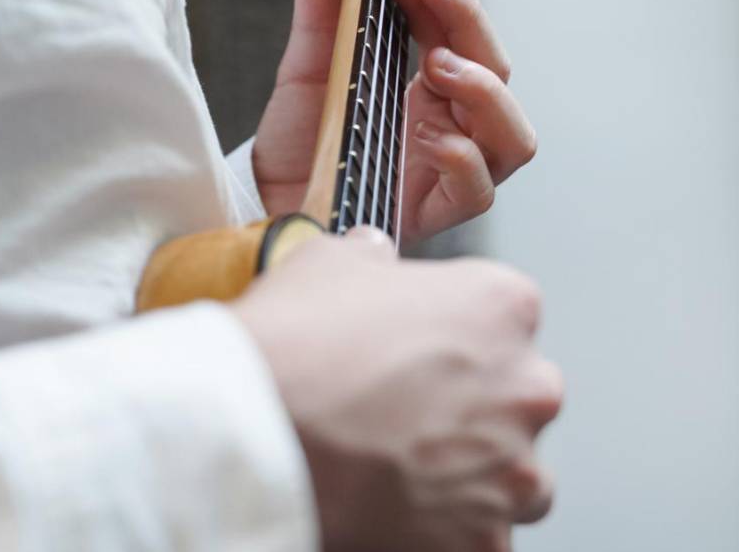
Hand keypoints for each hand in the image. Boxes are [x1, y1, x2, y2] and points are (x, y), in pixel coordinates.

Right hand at [232, 229, 561, 551]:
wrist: (254, 434)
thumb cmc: (292, 349)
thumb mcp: (324, 263)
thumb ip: (369, 257)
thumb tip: (372, 257)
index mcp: (500, 306)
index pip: (501, 313)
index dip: (449, 329)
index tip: (415, 345)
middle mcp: (525, 387)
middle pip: (515, 395)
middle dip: (467, 403)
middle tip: (398, 407)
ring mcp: (510, 471)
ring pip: (510, 473)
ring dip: (469, 471)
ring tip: (397, 465)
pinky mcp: (483, 540)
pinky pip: (479, 535)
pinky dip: (443, 526)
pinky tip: (391, 507)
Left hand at [252, 0, 536, 241]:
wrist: (266, 198)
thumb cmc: (300, 138)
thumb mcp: (305, 67)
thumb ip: (320, 11)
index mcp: (432, 86)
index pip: (461, 34)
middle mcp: (453, 124)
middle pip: (495, 72)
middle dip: (467, 20)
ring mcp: (449, 170)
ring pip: (512, 135)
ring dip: (482, 91)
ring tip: (435, 63)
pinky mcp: (432, 213)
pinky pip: (476, 191)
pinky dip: (461, 158)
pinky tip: (426, 133)